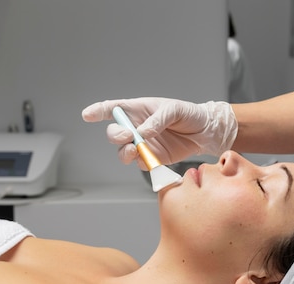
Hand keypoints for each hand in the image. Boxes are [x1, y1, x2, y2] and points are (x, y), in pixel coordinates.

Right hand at [82, 97, 237, 168]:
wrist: (205, 132)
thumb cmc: (189, 114)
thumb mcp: (175, 110)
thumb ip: (158, 120)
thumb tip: (143, 133)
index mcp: (139, 110)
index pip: (113, 109)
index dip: (98, 111)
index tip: (87, 115)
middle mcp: (137, 127)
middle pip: (115, 133)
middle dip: (116, 135)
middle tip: (127, 135)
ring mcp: (144, 144)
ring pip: (124, 151)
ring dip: (125, 152)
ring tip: (135, 150)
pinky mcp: (153, 158)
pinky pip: (141, 163)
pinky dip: (142, 163)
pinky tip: (149, 160)